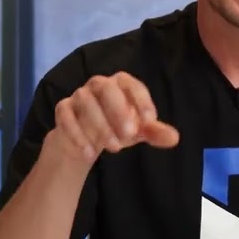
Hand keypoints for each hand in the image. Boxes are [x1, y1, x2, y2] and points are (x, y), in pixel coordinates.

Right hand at [53, 72, 179, 163]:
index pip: (132, 85)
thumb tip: (175, 138)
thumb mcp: (138, 131)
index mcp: (121, 84)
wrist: (86, 140)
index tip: (150, 122)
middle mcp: (99, 85)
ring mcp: (79, 95)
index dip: (141, 101)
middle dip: (118, 110)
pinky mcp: (63, 110)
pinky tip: (89, 154)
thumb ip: (155, 133)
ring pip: (86, 102)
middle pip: (106, 88)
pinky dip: (77, 135)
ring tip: (115, 149)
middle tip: (130, 134)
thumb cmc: (117, 128)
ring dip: (101, 126)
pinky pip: (66, 116)